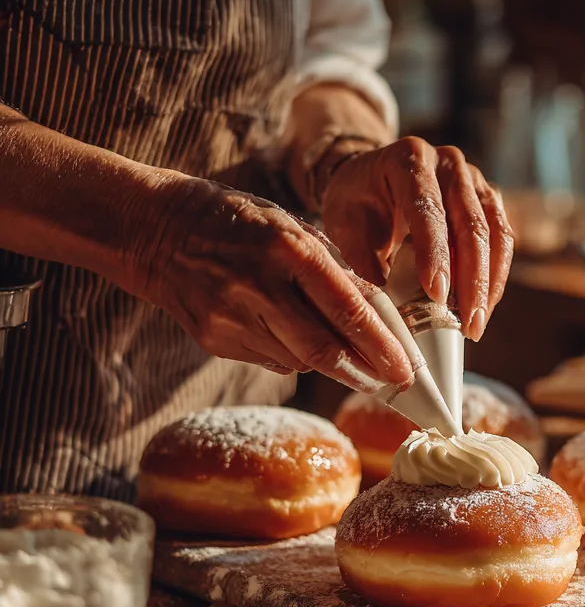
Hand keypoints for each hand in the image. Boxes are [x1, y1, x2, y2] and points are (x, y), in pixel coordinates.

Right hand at [125, 176, 412, 392]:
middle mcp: (260, 286)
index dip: (382, 346)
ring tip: (348, 353)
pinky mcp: (214, 340)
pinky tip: (292, 335)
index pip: (347, 310)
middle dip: (367, 372)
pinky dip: (295, 355)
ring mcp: (232, 317)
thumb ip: (333, 269)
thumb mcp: (291, 226)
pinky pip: (272, 360)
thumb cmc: (238, 222)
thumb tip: (379, 318)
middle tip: (395, 383)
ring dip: (332, 362)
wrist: (155, 230)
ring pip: (301, 360)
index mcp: (289, 249)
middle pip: (326, 349)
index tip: (407, 369)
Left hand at [320, 137, 514, 340]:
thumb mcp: (345, 227)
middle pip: (471, 223)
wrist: (372, 180)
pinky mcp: (489, 200)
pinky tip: (484, 306)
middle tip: (468, 323)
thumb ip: (364, 263)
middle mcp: (449, 163)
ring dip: (490, 283)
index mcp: (409, 159)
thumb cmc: (358, 204)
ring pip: (495, 233)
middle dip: (472, 280)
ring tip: (478, 323)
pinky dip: (495, 276)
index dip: (435, 254)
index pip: (428, 209)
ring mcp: (474, 180)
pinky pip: (503, 240)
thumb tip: (389, 309)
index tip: (438, 295)